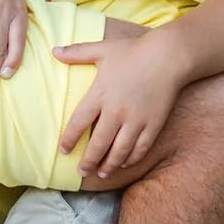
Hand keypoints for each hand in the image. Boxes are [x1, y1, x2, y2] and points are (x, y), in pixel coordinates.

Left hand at [53, 22, 189, 178]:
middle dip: (88, 161)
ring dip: (109, 165)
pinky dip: (131, 159)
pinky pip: (140, 148)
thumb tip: (54, 50)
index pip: (78, 123)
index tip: (63, 151)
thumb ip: (77, 52)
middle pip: (98, 144)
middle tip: (82, 172)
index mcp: (100, 94)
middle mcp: (116, 111)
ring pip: (119, 151)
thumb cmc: (133, 51)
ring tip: (101, 174)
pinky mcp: (153, 124)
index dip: (69, 139)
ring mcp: (136, 120)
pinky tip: (124, 163)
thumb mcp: (102, 49)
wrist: (169, 55)